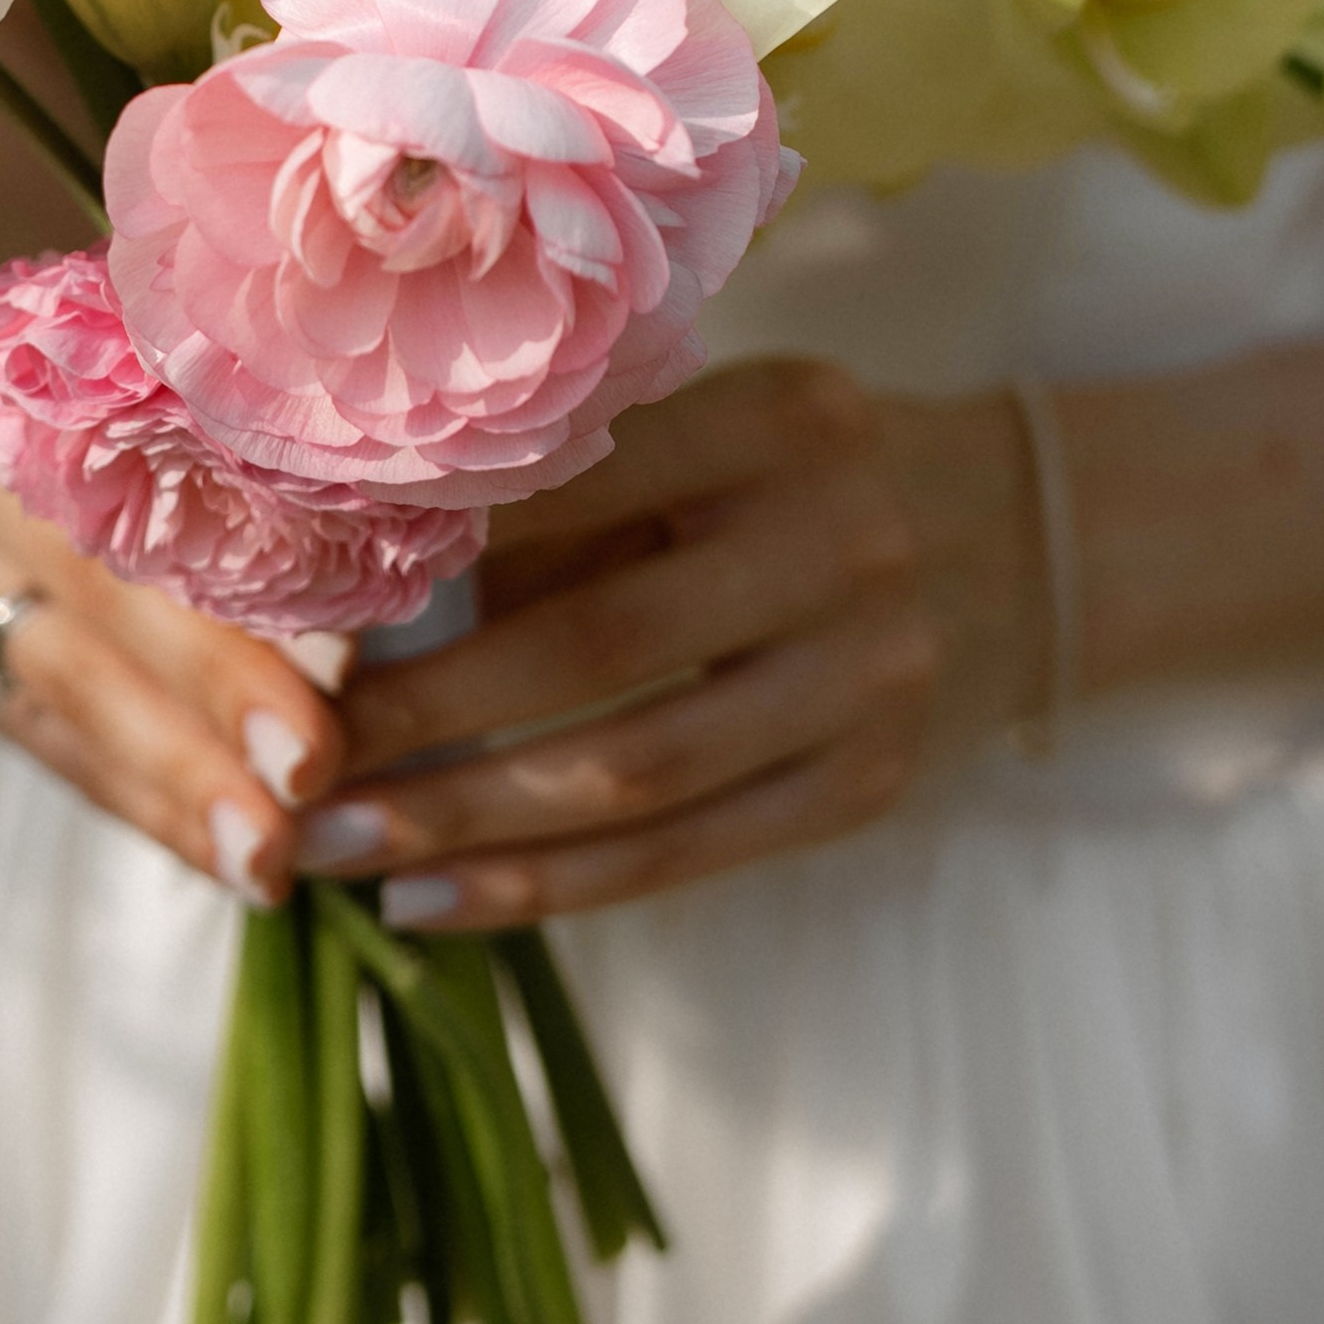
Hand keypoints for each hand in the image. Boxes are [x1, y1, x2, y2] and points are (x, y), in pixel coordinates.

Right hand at [0, 296, 349, 901]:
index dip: (229, 593)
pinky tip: (215, 852)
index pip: (130, 492)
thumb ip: (279, 427)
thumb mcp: (232, 368)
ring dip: (169, 788)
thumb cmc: (212, 362)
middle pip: (85, 604)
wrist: (72, 375)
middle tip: (300, 804)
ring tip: (267, 862)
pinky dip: (135, 797)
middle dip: (198, 720)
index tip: (342, 682)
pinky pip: (42, 737)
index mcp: (19, 338)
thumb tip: (406, 546)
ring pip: (56, 691)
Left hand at [294, 358, 1050, 929]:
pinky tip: (439, 904)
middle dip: (426, 717)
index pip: (578, 487)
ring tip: (336, 853)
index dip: (434, 557)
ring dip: (467, 824)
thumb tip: (373, 576)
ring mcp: (866, 673)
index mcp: (779, 418)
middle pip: (597, 646)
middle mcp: (836, 539)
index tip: (306, 613)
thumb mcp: (722, 426)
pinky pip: (687, 854)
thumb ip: (580, 491)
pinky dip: (553, 888)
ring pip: (635, 773)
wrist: (1027, 536)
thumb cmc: (809, 472)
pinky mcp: (869, 785)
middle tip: (296, 765)